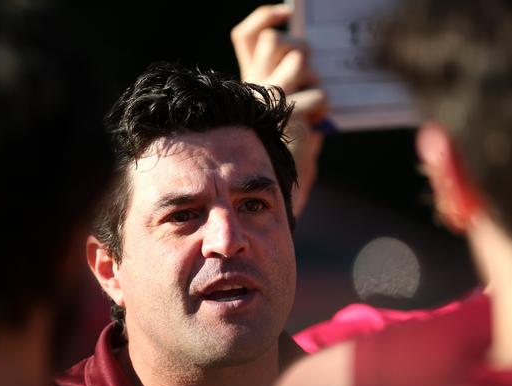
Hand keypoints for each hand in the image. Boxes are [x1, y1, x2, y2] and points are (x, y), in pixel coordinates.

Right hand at [231, 4, 326, 216]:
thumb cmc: (286, 146)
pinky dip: (324, 109)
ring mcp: (267, 97)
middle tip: (307, 74)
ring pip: (299, 60)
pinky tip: (316, 123)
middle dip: (301, 49)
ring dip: (314, 80)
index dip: (265, 17)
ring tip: (312, 106)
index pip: (247, 35)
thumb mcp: (285, 108)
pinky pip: (319, 95)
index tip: (286, 12)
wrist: (275, 183)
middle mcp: (253, 84)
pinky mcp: (286, 113)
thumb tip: (304, 53)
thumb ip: (290, 80)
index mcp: (250, 80)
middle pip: (277, 40)